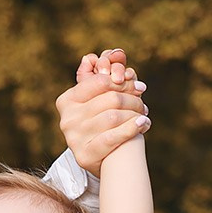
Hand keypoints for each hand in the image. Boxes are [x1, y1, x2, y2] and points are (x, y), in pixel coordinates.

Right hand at [56, 48, 150, 175]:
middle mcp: (67, 119)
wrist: (103, 159)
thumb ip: (107, 79)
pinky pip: (113, 137)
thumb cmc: (103, 123)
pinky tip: (143, 123)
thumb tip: (119, 53)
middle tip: (143, 103)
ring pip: (113, 117)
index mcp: (67, 100)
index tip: (138, 85)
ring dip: (135, 114)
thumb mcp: (100, 100)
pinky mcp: (84, 155)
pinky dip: (132, 128)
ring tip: (144, 114)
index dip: (122, 82)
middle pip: (110, 99)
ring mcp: (74, 138)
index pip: (100, 82)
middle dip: (132, 99)